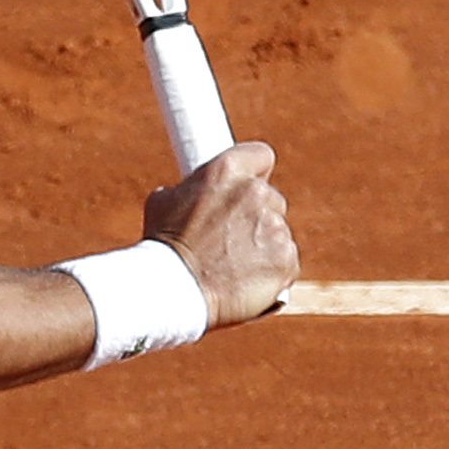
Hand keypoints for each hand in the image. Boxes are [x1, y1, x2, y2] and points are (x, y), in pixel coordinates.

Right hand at [144, 141, 297, 327]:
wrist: (177, 292)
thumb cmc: (163, 250)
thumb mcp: (162, 204)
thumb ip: (185, 191)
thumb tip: (186, 193)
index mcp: (226, 171)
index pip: (261, 156)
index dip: (256, 172)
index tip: (247, 188)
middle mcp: (256, 193)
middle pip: (272, 199)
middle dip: (257, 216)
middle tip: (231, 240)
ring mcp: (275, 227)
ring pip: (278, 233)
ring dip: (263, 246)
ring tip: (233, 267)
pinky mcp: (287, 259)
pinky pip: (287, 262)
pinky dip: (272, 272)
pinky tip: (247, 282)